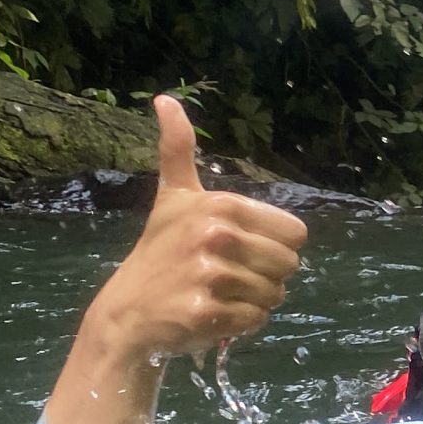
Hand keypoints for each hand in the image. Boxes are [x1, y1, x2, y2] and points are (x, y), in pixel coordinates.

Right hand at [91, 97, 308, 363]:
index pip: (296, 234)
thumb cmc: (160, 252)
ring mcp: (210, 275)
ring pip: (276, 295)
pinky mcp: (206, 312)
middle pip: (290, 265)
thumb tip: (165, 99)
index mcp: (221, 205)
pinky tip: (212, 316)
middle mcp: (217, 235)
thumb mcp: (173, 197)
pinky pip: (257, 320)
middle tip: (226, 276)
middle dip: (266, 276)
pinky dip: (241, 325)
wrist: (126, 312)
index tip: (238, 248)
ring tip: (218, 294)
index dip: (274, 245)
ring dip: (254, 301)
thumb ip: (177, 150)